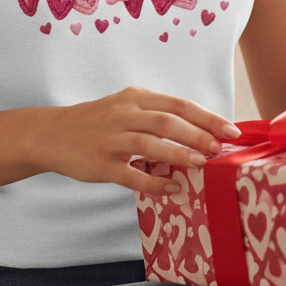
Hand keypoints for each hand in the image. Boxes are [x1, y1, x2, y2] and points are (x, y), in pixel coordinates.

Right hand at [36, 87, 240, 194]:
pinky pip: (131, 174)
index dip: (207, 117)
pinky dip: (154, 182)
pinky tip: (173, 187)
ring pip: (150, 144)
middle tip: (221, 148)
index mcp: (136, 97)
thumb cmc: (99, 121)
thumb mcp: (127, 107)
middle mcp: (124, 113)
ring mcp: (111, 139)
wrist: (53, 133)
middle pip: (168, 121)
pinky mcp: (100, 163)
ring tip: (202, 163)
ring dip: (179, 153)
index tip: (231, 130)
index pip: (179, 104)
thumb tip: (201, 132)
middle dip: (199, 134)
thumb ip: (158, 116)